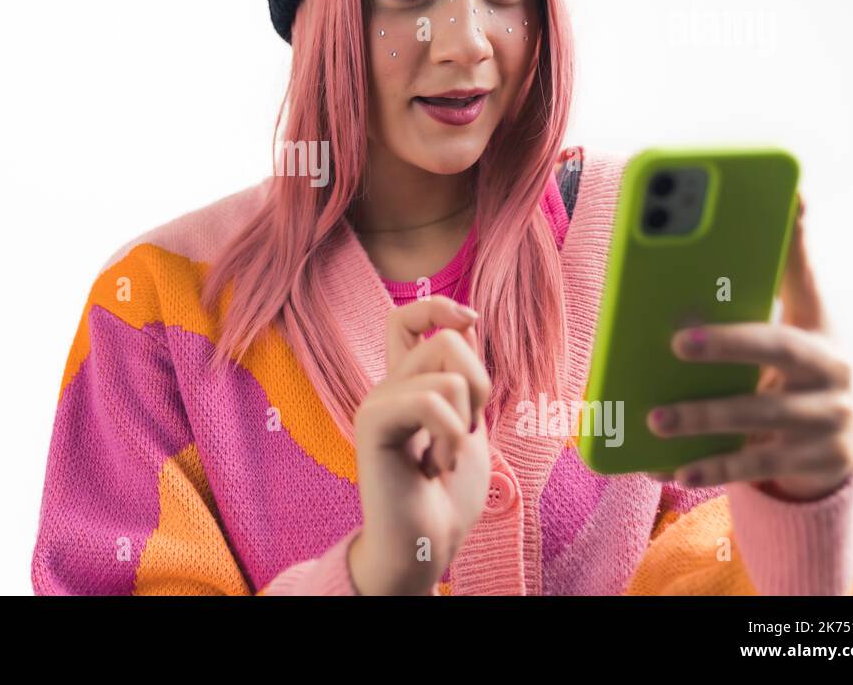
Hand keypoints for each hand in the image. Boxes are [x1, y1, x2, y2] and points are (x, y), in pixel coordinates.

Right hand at [348, 294, 492, 593]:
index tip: (469, 319)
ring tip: (445, 457)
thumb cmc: (447, 497)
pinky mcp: (373, 423)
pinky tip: (434, 467)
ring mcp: (377, 402)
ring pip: (447, 374)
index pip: (405, 318)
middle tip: (466, 431)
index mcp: (407, 385)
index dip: (437, 306)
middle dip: (480, 385)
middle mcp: (388, 386)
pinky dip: (451, 440)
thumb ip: (465, 380)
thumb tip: (465, 324)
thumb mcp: (469, 426)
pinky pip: (432, 404)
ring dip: (464, 424)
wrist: (427, 546)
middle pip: (445, 338)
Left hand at [645, 190, 852, 500]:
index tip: (726, 255)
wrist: (830, 440)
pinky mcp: (812, 462)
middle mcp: (833, 372)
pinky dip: (711, 468)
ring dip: (704, 417)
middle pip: (777, 351)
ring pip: (760, 417)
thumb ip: (777, 267)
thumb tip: (791, 192)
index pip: (798, 283)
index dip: (776, 253)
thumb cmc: (792, 363)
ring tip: (654, 418)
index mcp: (819, 327)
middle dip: (728, 344)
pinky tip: (671, 469)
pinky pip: (755, 467)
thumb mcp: (792, 318)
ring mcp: (828, 421)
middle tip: (675, 341)